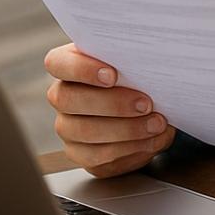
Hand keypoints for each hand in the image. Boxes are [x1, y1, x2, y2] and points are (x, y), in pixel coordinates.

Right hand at [44, 44, 177, 176]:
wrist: (152, 105)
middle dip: (112, 104)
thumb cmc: (139, 75)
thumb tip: (149, 61)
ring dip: (126, 130)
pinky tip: (150, 141)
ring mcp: (68, 128)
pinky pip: (98, 157)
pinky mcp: (82, 154)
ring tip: (156, 124)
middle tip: (146, 104)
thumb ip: (133, 57)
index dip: (81, 69)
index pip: (57, 63)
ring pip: (84, 132)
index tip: (112, 75)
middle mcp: (62, 96)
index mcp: (68, 65)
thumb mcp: (136, 60)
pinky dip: (130, 150)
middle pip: (68, 100)